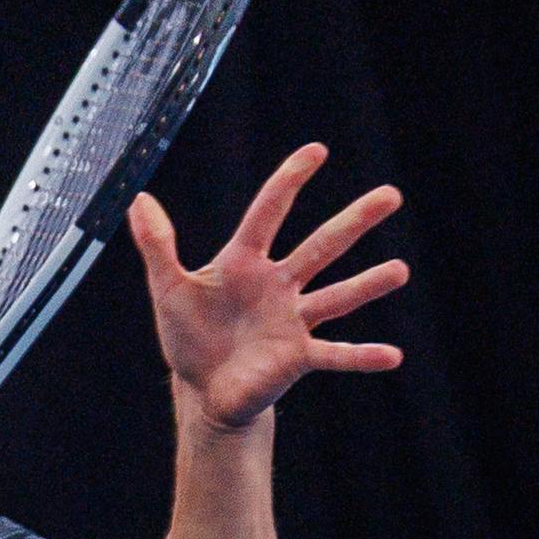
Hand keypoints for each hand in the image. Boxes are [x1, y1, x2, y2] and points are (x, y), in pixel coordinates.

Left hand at [125, 142, 408, 429]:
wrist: (202, 388)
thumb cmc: (189, 335)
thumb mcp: (168, 287)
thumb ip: (157, 244)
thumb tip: (138, 198)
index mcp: (245, 262)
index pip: (269, 213)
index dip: (289, 181)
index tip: (317, 150)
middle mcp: (278, 285)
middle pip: (320, 246)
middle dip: (354, 221)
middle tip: (391, 195)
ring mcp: (292, 321)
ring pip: (337, 297)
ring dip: (367, 284)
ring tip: (399, 270)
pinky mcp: (297, 357)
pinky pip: (335, 354)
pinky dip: (361, 356)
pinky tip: (392, 356)